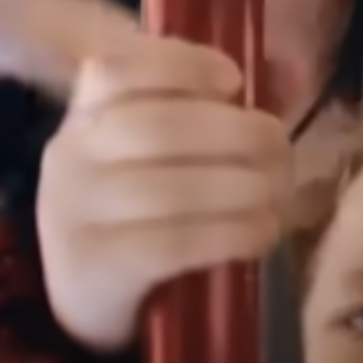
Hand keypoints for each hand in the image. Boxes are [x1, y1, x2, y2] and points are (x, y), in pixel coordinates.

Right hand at [37, 34, 293, 354]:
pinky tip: (261, 235)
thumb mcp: (159, 153)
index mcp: (86, 115)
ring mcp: (74, 213)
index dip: (182, 65)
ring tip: (279, 197)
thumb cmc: (141, 211)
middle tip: (282, 154)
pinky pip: (173, 243)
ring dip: (244, 188)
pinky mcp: (94, 268)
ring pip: (170, 188)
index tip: (235, 81)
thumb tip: (291, 78)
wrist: (88, 297)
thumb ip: (212, 110)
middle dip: (239, 135)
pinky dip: (230, 234)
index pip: (118, 70)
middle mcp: (70, 156)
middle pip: (158, 128)